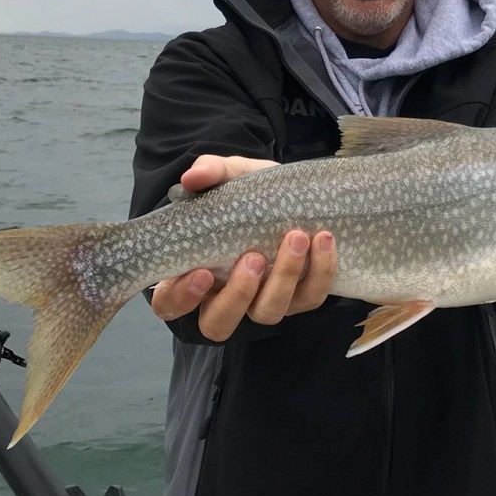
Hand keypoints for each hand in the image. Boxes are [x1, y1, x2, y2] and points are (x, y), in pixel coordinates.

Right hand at [149, 154, 338, 341]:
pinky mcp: (300, 297)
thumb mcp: (230, 175)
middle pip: (218, 324)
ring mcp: (262, 301)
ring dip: (284, 278)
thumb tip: (192, 177)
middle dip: (238, 295)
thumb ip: (210, 172)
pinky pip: (310, 298)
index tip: (202, 272)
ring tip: (296, 237)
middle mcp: (225, 297)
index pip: (171, 302)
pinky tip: (324, 239)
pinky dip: (320, 272)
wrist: (292, 193)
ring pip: (268, 313)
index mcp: (193, 272)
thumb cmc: (248, 192)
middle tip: (253, 257)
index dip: (182, 297)